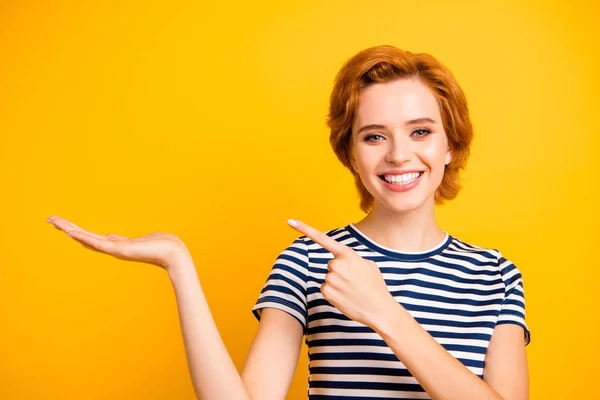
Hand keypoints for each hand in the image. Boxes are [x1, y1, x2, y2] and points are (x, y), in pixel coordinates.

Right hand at [47, 216, 190, 270]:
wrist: (173, 254)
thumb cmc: (161, 246)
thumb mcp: (137, 240)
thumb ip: (122, 240)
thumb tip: (111, 237)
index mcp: (116, 245)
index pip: (91, 237)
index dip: (76, 232)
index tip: (63, 225)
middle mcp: (113, 248)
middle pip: (84, 237)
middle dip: (67, 228)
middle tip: (50, 220)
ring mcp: (115, 250)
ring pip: (87, 239)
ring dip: (70, 230)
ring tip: (55, 222)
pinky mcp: (120, 251)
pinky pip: (98, 244)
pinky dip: (84, 238)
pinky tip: (72, 232)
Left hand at [287, 219, 396, 328]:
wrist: (379, 309)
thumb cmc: (375, 286)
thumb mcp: (368, 265)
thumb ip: (352, 259)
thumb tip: (342, 261)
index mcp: (347, 255)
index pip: (323, 239)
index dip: (305, 229)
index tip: (290, 221)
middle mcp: (336, 265)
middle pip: (330, 264)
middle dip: (340, 271)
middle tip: (354, 281)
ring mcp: (330, 279)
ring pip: (328, 277)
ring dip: (337, 283)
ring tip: (352, 290)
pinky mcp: (326, 292)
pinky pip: (325, 289)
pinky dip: (334, 293)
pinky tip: (345, 297)